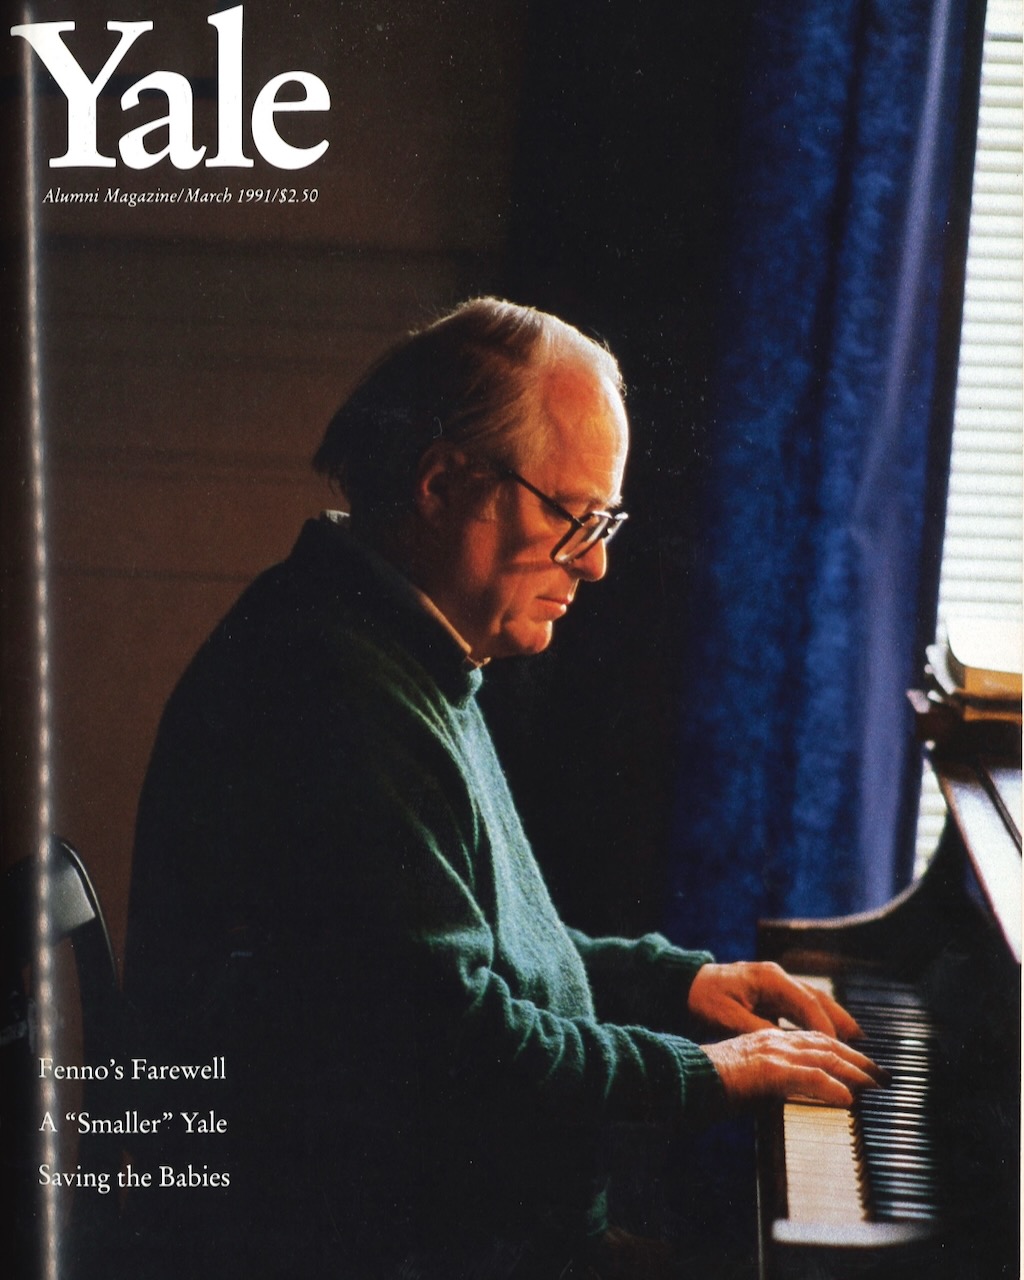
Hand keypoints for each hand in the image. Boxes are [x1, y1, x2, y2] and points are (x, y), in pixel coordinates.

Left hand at [687, 961, 861, 1039]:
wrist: (684, 985)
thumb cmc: (703, 1001)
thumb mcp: (728, 1018)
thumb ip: (758, 1031)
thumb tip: (786, 1045)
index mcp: (769, 978)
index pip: (806, 1002)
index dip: (824, 1026)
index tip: (839, 1048)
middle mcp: (777, 977)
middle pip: (817, 998)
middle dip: (840, 1020)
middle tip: (862, 1043)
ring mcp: (776, 983)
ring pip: (813, 1000)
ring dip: (834, 1019)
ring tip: (856, 1039)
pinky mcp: (772, 993)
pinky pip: (802, 1006)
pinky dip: (818, 1019)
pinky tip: (829, 1035)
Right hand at [702, 1027, 884, 1105]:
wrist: (683, 1075)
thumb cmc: (707, 1079)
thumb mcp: (743, 1074)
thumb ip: (766, 1076)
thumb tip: (788, 1092)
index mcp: (767, 1037)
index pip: (813, 1038)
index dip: (840, 1048)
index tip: (861, 1062)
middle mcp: (773, 1039)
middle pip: (825, 1044)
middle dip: (857, 1057)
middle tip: (881, 1074)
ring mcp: (772, 1053)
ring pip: (824, 1057)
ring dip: (854, 1071)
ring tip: (875, 1085)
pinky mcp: (769, 1071)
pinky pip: (808, 1078)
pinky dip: (831, 1087)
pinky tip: (847, 1098)